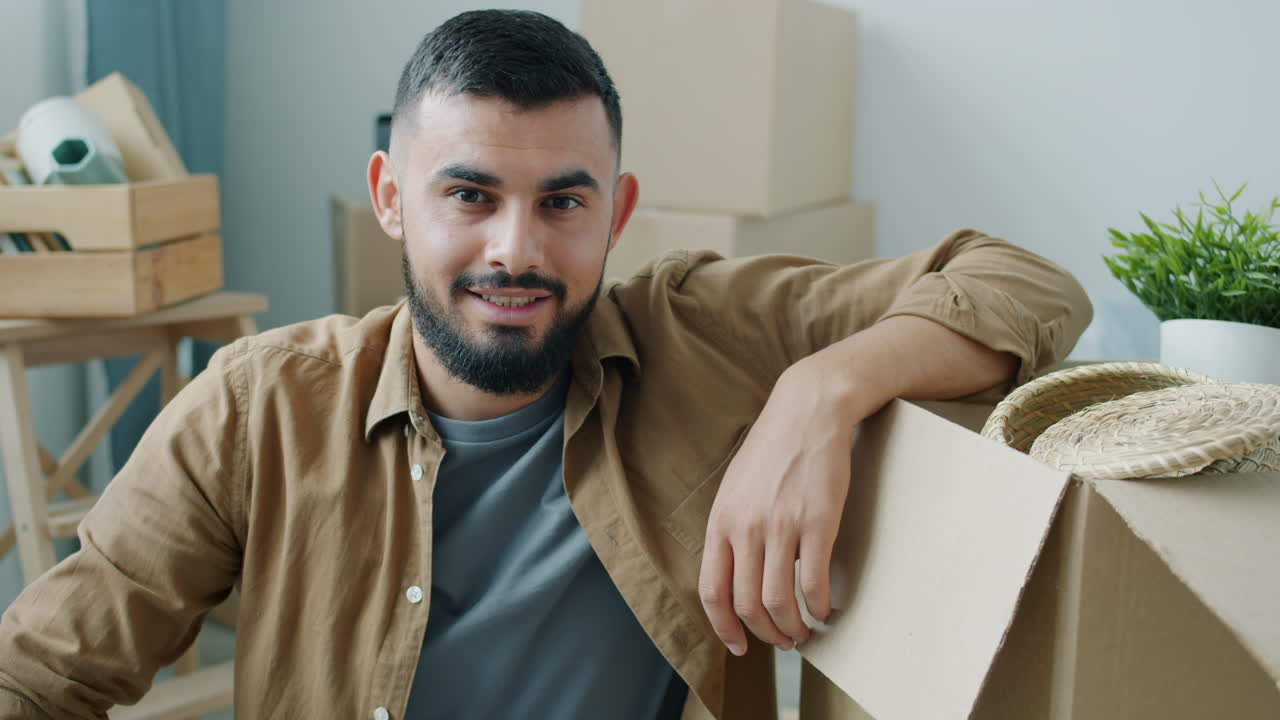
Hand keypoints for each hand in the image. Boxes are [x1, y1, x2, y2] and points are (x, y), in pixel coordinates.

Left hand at [697, 358, 862, 655]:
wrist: (808, 410)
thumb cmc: (773, 449)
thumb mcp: (736, 488)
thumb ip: (732, 530)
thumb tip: (737, 575)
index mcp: (721, 521)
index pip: (712, 591)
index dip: (724, 627)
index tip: (739, 645)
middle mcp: (746, 527)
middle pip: (747, 605)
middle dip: (765, 635)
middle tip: (782, 641)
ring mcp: (781, 526)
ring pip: (779, 602)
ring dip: (793, 629)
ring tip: (804, 632)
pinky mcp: (818, 522)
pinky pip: (813, 584)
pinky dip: (819, 608)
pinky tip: (825, 611)